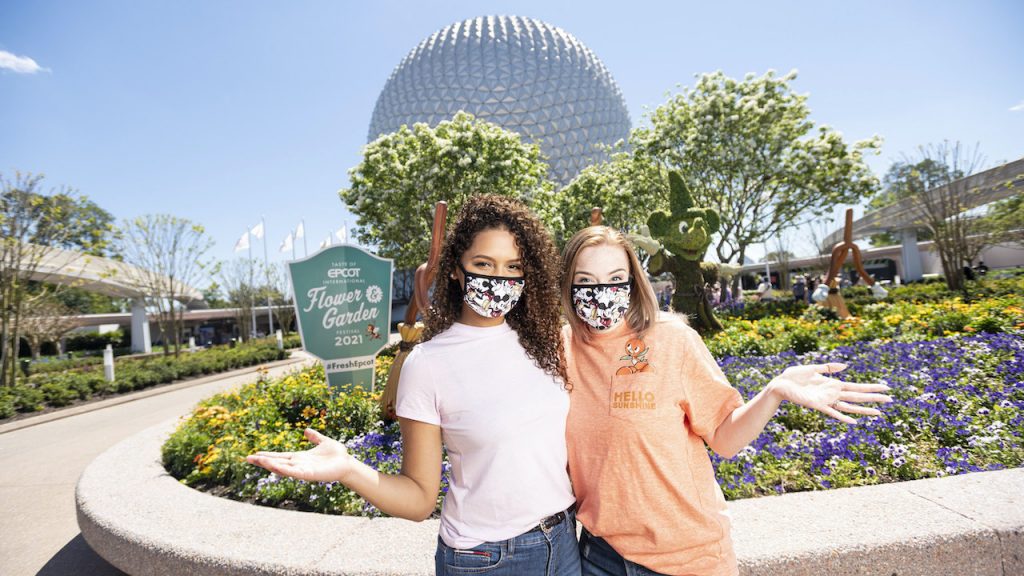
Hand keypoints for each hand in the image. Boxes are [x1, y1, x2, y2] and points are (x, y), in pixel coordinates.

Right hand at [246, 428, 355, 482]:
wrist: (348, 463)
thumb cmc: (337, 455)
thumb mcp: (323, 442)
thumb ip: (315, 437)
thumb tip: (307, 430)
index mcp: (300, 457)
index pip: (280, 456)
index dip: (267, 455)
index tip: (254, 454)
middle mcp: (298, 464)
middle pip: (277, 463)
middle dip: (263, 461)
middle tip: (247, 458)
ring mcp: (302, 470)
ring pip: (283, 468)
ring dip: (270, 464)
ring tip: (258, 460)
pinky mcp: (309, 474)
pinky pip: (294, 472)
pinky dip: (284, 470)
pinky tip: (275, 466)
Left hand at [769, 362, 891, 423]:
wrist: (779, 384)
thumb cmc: (794, 377)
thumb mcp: (813, 368)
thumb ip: (829, 368)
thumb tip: (846, 366)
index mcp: (833, 385)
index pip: (856, 387)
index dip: (871, 387)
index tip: (886, 387)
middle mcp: (832, 394)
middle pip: (857, 397)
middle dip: (874, 398)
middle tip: (891, 399)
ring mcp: (826, 401)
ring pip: (849, 407)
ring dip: (864, 410)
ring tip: (879, 413)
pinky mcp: (817, 405)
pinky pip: (832, 413)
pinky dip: (843, 417)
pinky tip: (854, 422)